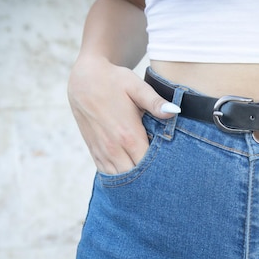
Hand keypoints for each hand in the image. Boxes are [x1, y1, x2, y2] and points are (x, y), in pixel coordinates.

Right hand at [68, 56, 178, 173]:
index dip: (161, 169)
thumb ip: (155, 102)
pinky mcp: (93, 151)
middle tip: (164, 176)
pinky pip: (106, 174)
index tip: (172, 168)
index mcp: (128, 135)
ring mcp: (102, 151)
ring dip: (133, 180)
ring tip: (148, 178)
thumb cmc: (114, 80)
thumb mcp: (136, 86)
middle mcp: (114, 148)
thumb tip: (175, 111)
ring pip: (120, 179)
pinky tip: (130, 173)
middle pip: (135, 177)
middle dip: (149, 178)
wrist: (84, 79)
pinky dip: (118, 177)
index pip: (149, 165)